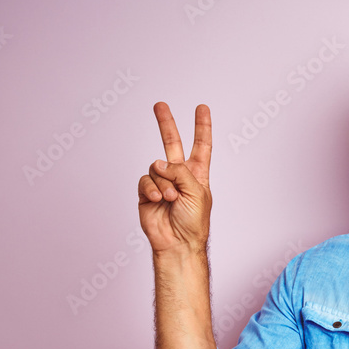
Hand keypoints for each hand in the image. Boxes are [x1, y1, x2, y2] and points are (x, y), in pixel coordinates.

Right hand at [138, 102, 212, 253]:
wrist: (178, 243)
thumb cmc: (194, 223)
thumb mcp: (197, 192)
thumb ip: (180, 172)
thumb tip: (159, 163)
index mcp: (197, 174)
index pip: (201, 145)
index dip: (202, 127)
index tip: (202, 108)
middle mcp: (179, 175)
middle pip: (172, 143)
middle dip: (166, 123)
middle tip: (159, 105)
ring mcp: (161, 183)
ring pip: (156, 167)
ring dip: (164, 183)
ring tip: (170, 199)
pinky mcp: (146, 193)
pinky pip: (145, 180)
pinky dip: (152, 189)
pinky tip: (158, 200)